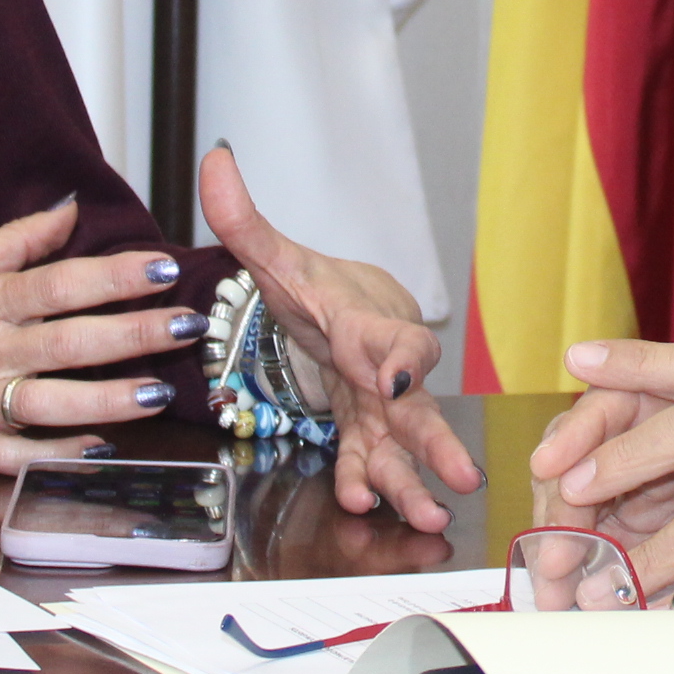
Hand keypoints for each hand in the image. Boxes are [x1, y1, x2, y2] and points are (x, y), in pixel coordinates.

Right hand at [0, 197, 203, 469]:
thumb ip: (14, 240)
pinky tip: (100, 449)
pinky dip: (59, 456)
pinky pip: (19, 456)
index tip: (161, 269)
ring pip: (57, 403)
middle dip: (136, 335)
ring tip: (160, 392)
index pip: (61, 284)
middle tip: (187, 326)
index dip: (114, 277)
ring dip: (112, 400)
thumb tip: (70, 209)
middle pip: (73, 342)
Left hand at [200, 144, 481, 532]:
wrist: (346, 311)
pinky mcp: (369, 430)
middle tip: (458, 474)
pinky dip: (370, 482)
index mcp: (370, 325)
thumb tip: (215, 158)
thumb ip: (244, 218)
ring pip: (404, 445)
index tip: (394, 381)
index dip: (401, 360)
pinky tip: (364, 504)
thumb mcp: (276, 257)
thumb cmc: (318, 288)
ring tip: (429, 514)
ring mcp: (383, 406)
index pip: (399, 341)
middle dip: (437, 442)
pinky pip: (373, 459)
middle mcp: (386, 369)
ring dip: (414, 482)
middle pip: (419, 407)